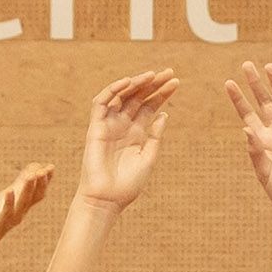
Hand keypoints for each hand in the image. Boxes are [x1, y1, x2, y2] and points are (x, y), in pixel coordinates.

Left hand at [0, 162, 51, 255]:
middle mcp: (20, 212)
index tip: (51, 167)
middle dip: (41, 184)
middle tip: (45, 170)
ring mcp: (10, 218)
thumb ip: (20, 184)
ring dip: (28, 189)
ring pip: (23, 202)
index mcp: (22, 206)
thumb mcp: (8, 197)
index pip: (38, 192)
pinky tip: (9, 191)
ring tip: (32, 175)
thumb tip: (33, 167)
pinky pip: (6, 212)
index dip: (45, 181)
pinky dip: (9, 201)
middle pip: (35, 197)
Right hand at [76, 71, 178, 209]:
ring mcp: (109, 125)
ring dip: (136, 83)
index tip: (176, 82)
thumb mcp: (148, 158)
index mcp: (137, 133)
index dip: (162, 94)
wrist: (107, 200)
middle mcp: (123, 126)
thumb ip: (155, 136)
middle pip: (138, 98)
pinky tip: (128, 82)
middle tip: (169, 72)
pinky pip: (101, 102)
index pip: (150, 107)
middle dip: (153, 84)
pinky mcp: (95, 127)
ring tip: (152, 75)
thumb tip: (165, 115)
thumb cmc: (128, 185)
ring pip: (121, 96)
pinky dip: (113, 90)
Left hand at [230, 62, 271, 219]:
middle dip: (255, 84)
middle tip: (246, 64)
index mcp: (261, 141)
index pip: (246, 113)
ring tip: (268, 66)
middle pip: (264, 102)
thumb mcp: (263, 172)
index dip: (238, 98)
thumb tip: (245, 127)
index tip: (228, 82)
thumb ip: (255, 150)